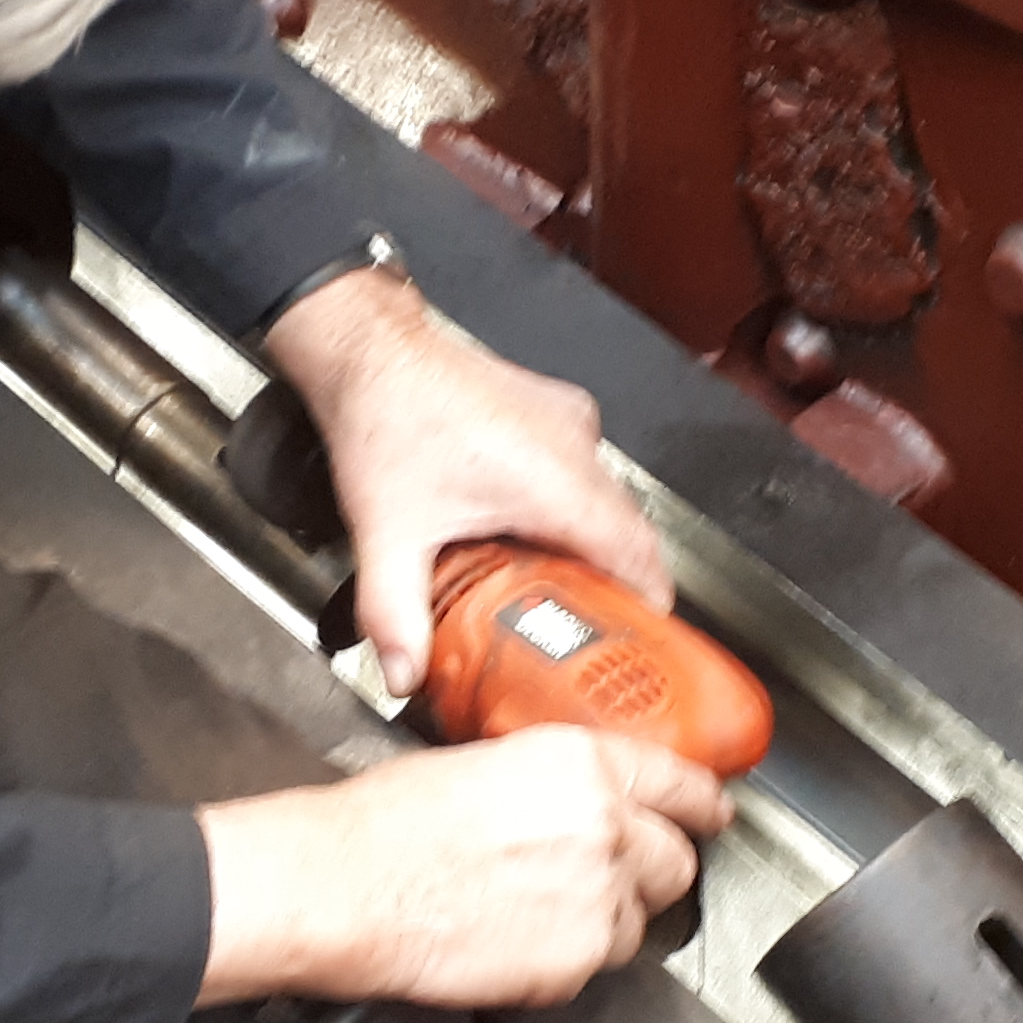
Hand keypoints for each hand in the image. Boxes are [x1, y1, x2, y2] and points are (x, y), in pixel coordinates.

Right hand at [196, 729, 729, 1008]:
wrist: (346, 884)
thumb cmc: (385, 823)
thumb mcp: (478, 762)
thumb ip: (549, 779)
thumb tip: (570, 798)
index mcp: (581, 764)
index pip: (681, 784)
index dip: (704, 804)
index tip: (713, 814)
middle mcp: (604, 826)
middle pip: (675, 860)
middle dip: (653, 870)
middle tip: (621, 876)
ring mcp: (596, 897)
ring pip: (642, 920)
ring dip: (612, 917)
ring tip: (550, 914)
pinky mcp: (575, 960)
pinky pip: (599, 962)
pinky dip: (574, 957)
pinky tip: (524, 941)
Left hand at [265, 265, 666, 695]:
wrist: (373, 349)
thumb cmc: (388, 415)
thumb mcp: (387, 533)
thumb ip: (393, 614)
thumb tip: (402, 673)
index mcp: (557, 481)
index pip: (640, 556)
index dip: (650, 607)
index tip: (643, 644)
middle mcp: (577, 448)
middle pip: (631, 534)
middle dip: (620, 587)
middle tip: (596, 634)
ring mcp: (570, 424)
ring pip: (611, 501)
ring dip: (596, 547)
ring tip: (563, 593)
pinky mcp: (555, 411)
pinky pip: (587, 472)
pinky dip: (575, 510)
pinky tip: (534, 535)